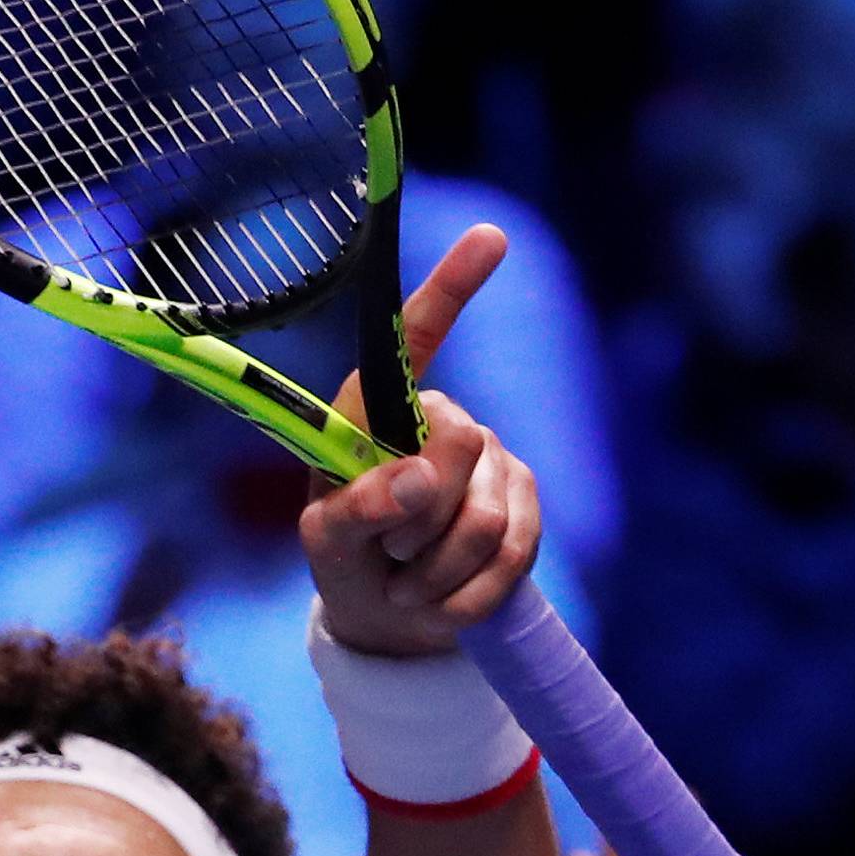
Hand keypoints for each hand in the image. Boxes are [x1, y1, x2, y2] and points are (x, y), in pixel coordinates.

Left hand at [299, 225, 540, 656]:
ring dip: (437, 571)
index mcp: (380, 407)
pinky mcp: (526, 504)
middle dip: (418, 522)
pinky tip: (442, 602)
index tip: (492, 236)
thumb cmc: (349, 561)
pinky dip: (467, 596)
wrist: (393, 619)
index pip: (414, 338)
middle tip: (390, 552)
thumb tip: (417, 480)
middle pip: (460, 447)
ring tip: (408, 584)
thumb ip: (358, 509)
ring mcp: (492, 459)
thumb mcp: (328, 542)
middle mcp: (442, 417)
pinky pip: (512, 554)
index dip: (452, 287)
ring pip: (483, 517)